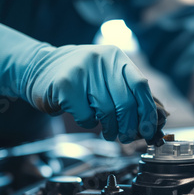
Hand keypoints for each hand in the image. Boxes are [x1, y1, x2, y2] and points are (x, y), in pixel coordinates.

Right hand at [0, 20, 160, 143]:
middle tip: (127, 137)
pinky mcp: (66, 86)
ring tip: (109, 133)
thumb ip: (128, 92)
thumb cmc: (79, 79)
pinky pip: (87, 116)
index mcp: (116, 57)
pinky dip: (89, 123)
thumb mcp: (106, 76)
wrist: (38, 68)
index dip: (147, 111)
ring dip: (111, 129)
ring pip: (107, 111)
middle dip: (129, 126)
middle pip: (126, 102)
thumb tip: (156, 118)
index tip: (148, 129)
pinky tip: (86, 118)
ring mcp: (82, 71)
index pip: (140, 85)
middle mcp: (101, 60)